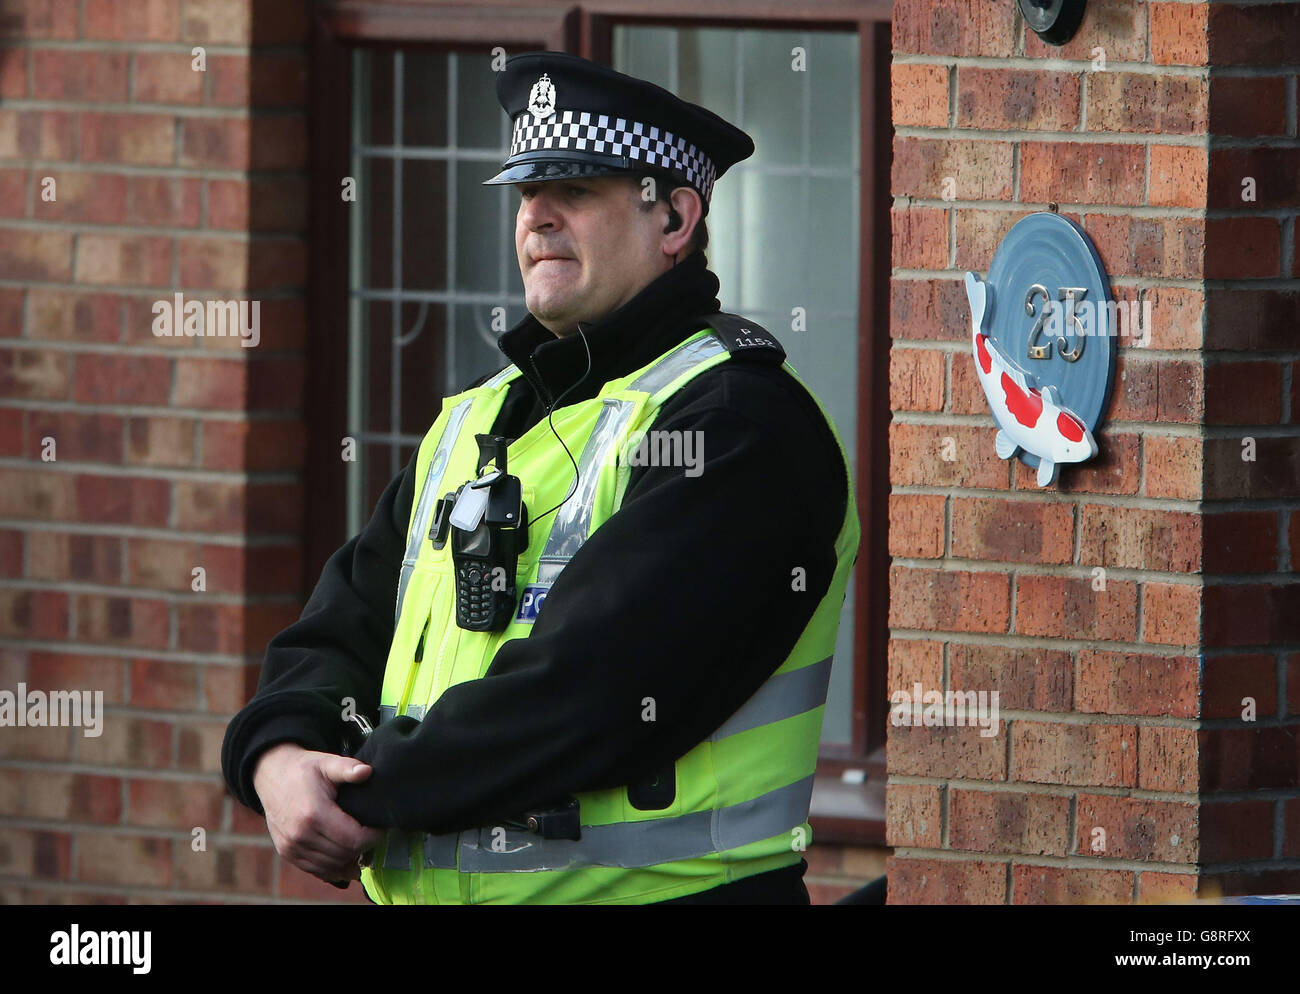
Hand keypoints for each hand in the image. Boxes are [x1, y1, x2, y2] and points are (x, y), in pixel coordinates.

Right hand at [252, 743, 385, 884]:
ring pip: (331, 866)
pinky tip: (346, 861)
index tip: (381, 827)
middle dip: (364, 848)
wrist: (271, 775)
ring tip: (362, 847)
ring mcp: (291, 846)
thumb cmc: (303, 769)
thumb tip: (367, 771)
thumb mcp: (327, 763)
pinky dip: (333, 868)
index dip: (373, 837)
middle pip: (344, 854)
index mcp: (314, 814)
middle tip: (373, 836)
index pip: (353, 839)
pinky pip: (315, 870)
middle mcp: (300, 835)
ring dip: (349, 860)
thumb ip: (347, 768)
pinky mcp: (287, 852)